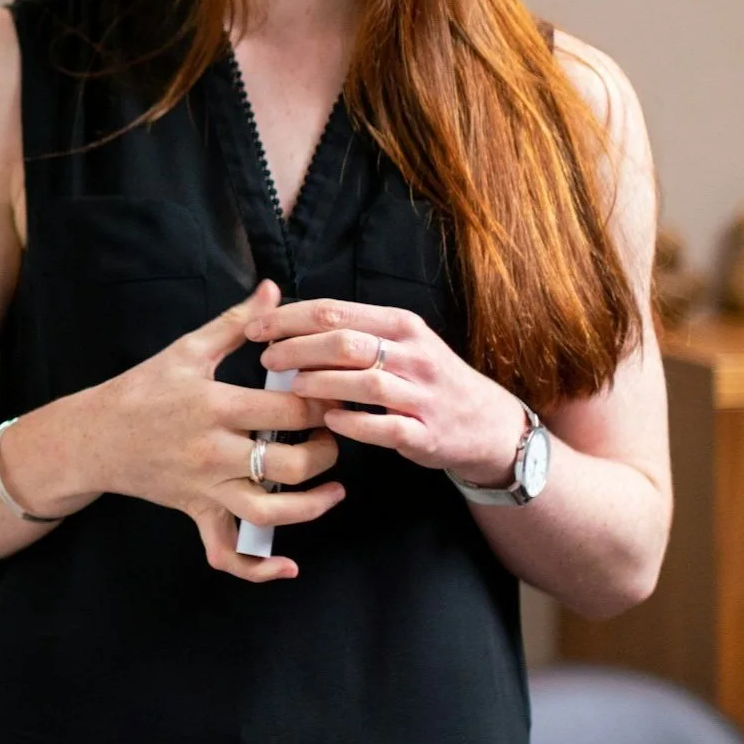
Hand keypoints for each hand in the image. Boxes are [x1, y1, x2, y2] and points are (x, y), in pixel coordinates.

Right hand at [95, 280, 343, 580]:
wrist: (94, 437)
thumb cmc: (143, 388)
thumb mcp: (188, 349)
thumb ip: (236, 322)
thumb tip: (273, 290)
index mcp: (215, 406)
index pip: (289, 411)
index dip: (323, 404)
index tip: (338, 393)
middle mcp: (213, 452)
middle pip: (290, 465)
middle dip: (326, 452)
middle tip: (336, 435)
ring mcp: (205, 489)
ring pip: (269, 514)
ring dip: (312, 507)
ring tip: (334, 489)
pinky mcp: (197, 513)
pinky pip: (228, 553)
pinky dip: (258, 569)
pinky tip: (288, 565)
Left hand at [245, 299, 526, 485]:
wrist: (487, 423)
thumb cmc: (428, 379)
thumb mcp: (402, 343)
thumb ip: (355, 332)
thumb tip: (291, 324)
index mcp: (400, 325)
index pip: (335, 311)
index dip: (290, 317)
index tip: (256, 327)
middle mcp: (413, 353)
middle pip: (344, 342)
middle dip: (298, 348)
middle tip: (267, 357)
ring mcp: (421, 394)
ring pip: (364, 381)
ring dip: (321, 383)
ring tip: (291, 387)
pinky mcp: (425, 432)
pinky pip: (385, 426)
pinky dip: (353, 423)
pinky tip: (329, 421)